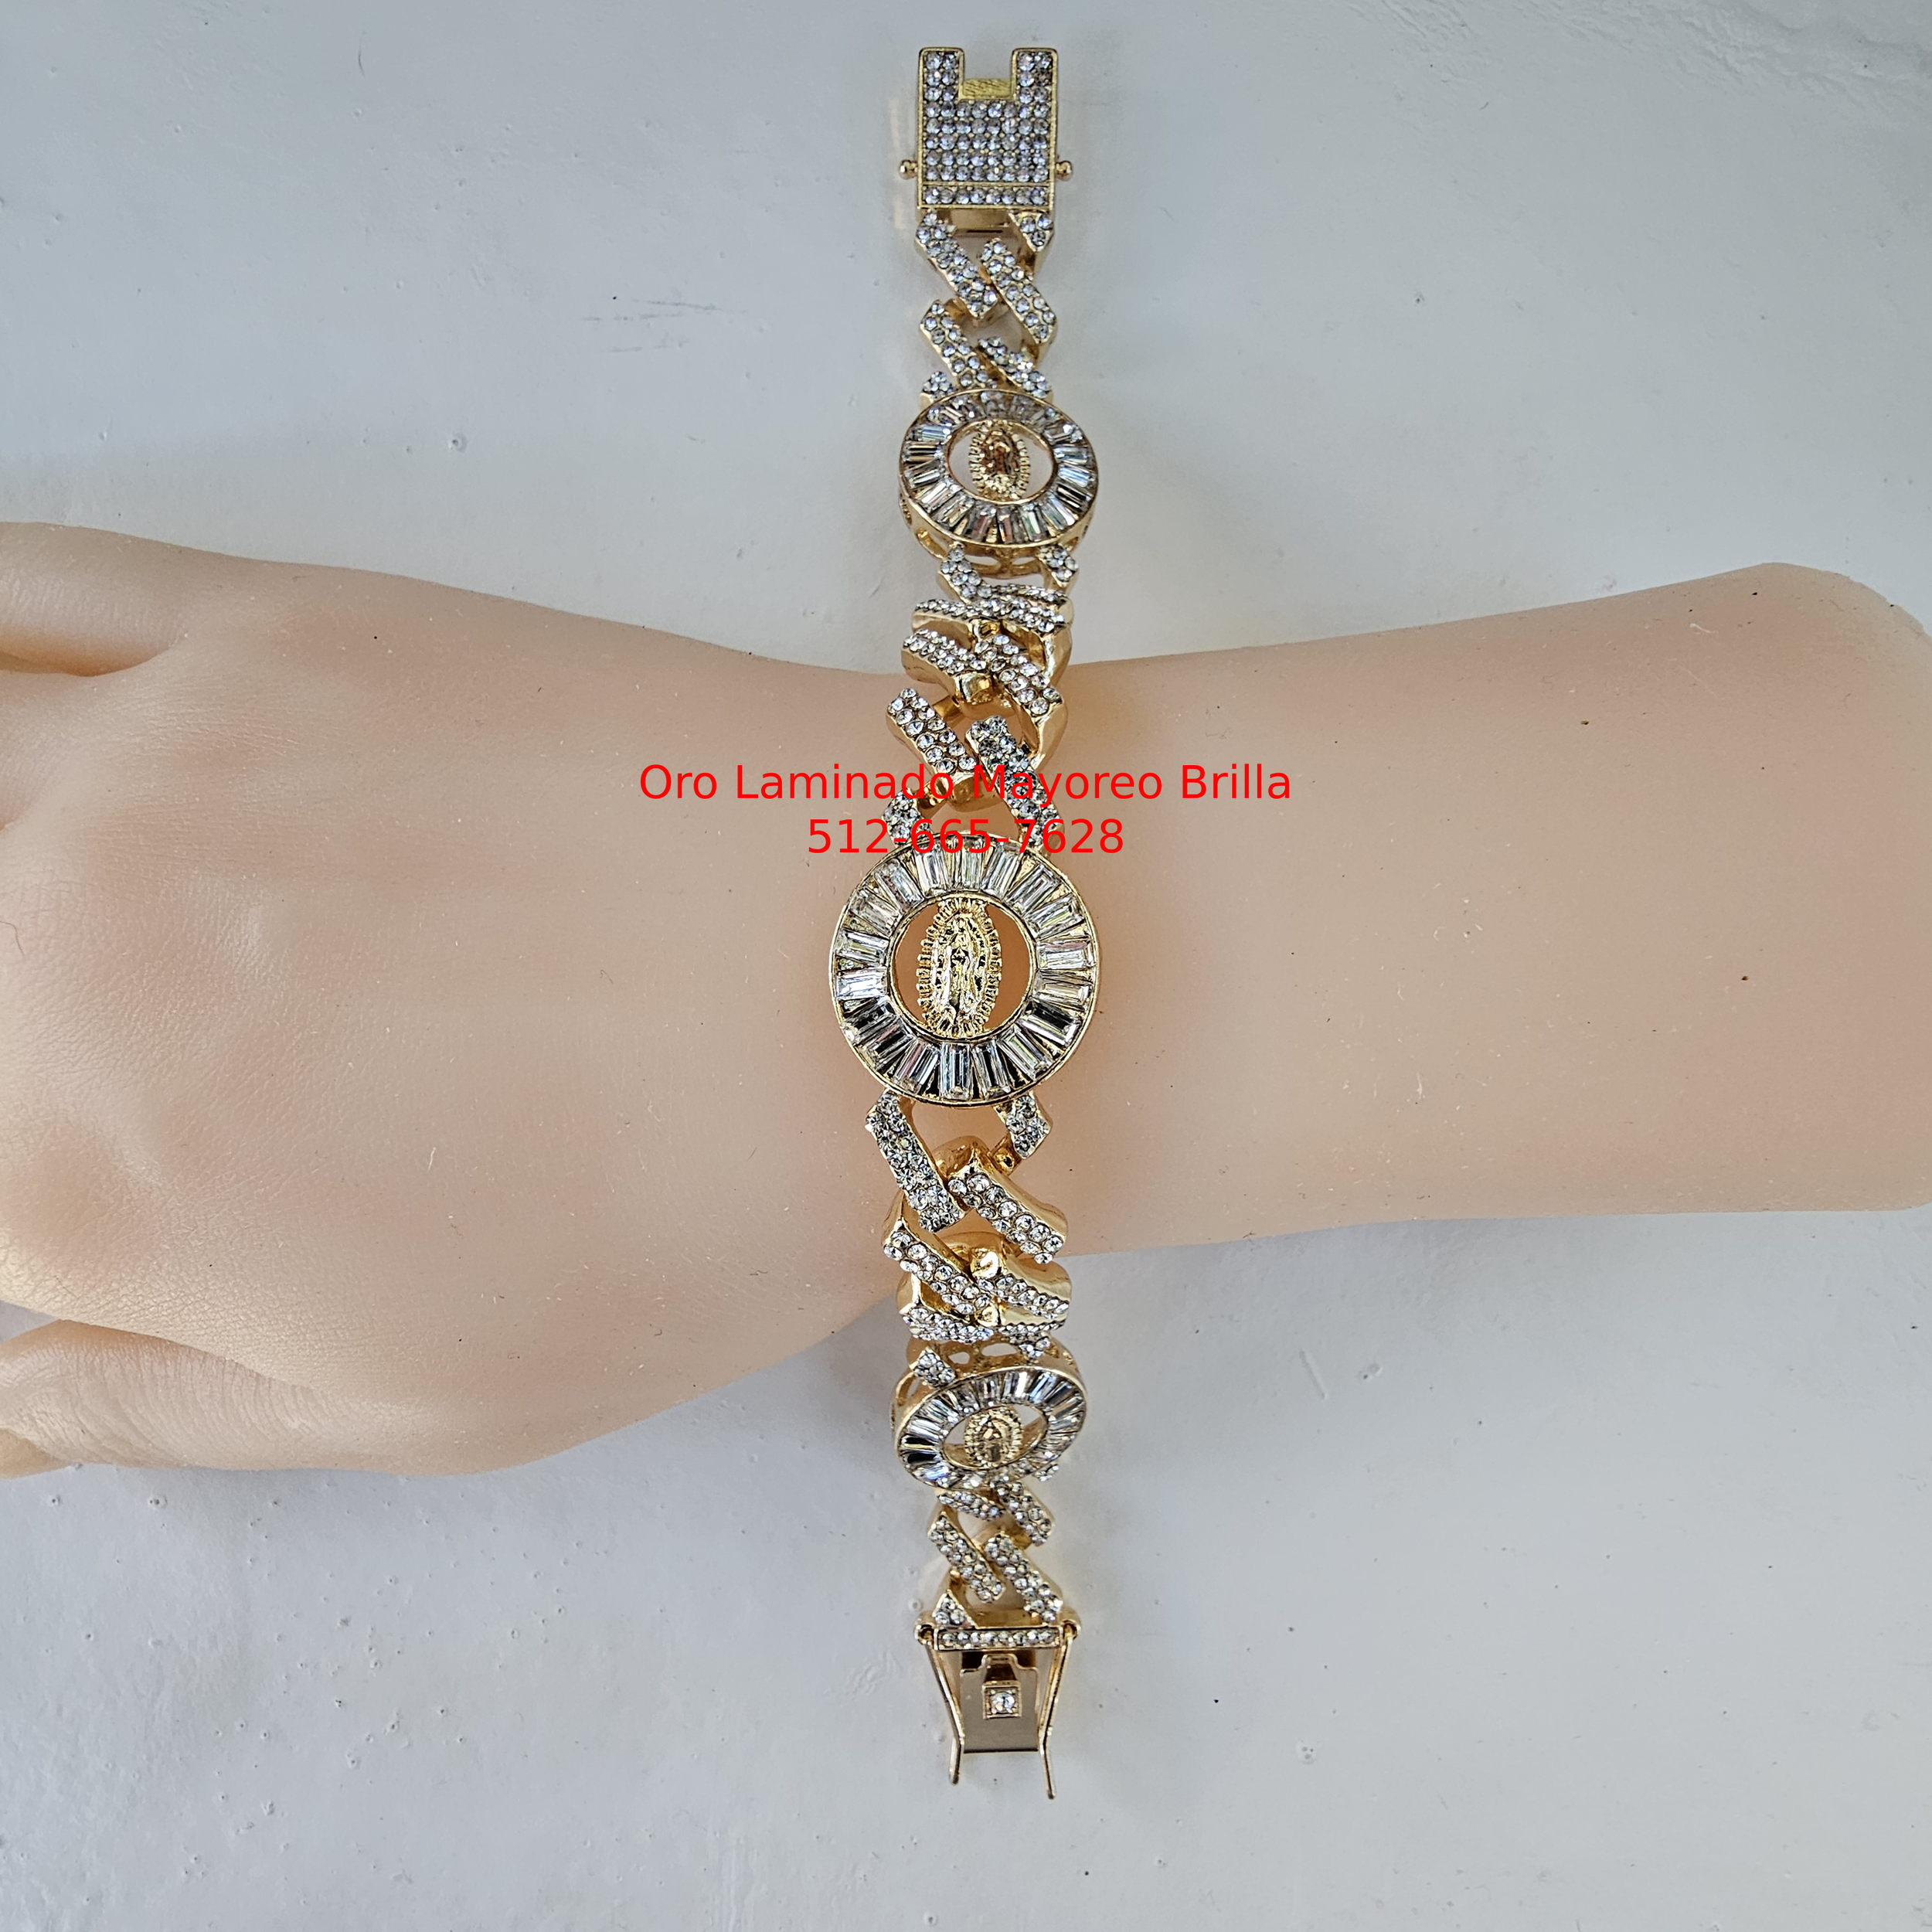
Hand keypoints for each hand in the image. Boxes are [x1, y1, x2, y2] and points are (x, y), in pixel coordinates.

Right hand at [0, 524, 884, 1474]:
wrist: (878, 972)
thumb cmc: (677, 1224)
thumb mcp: (416, 1406)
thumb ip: (151, 1403)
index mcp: (74, 1170)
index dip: (17, 1197)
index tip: (73, 1188)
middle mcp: (45, 941)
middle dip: (4, 1030)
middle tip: (86, 1057)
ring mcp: (146, 751)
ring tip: (44, 911)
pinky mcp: (263, 618)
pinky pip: (15, 579)